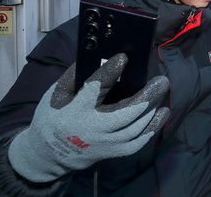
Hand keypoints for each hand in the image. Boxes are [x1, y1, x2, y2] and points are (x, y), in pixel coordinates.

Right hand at [8, 54, 169, 182]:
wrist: (48, 154)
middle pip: (125, 113)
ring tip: (162, 91)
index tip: (123, 58)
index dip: (109, 72)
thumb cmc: (54, 116)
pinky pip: (137, 143)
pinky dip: (152, 128)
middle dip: (147, 96)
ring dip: (153, 109)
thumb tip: (99, 56)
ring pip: (135, 128)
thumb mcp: (55, 94)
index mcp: (75, 110)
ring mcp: (104, 143)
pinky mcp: (112, 152)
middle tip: (161, 80)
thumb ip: (74, 76)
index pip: (94, 89)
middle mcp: (92, 128)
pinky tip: (162, 113)